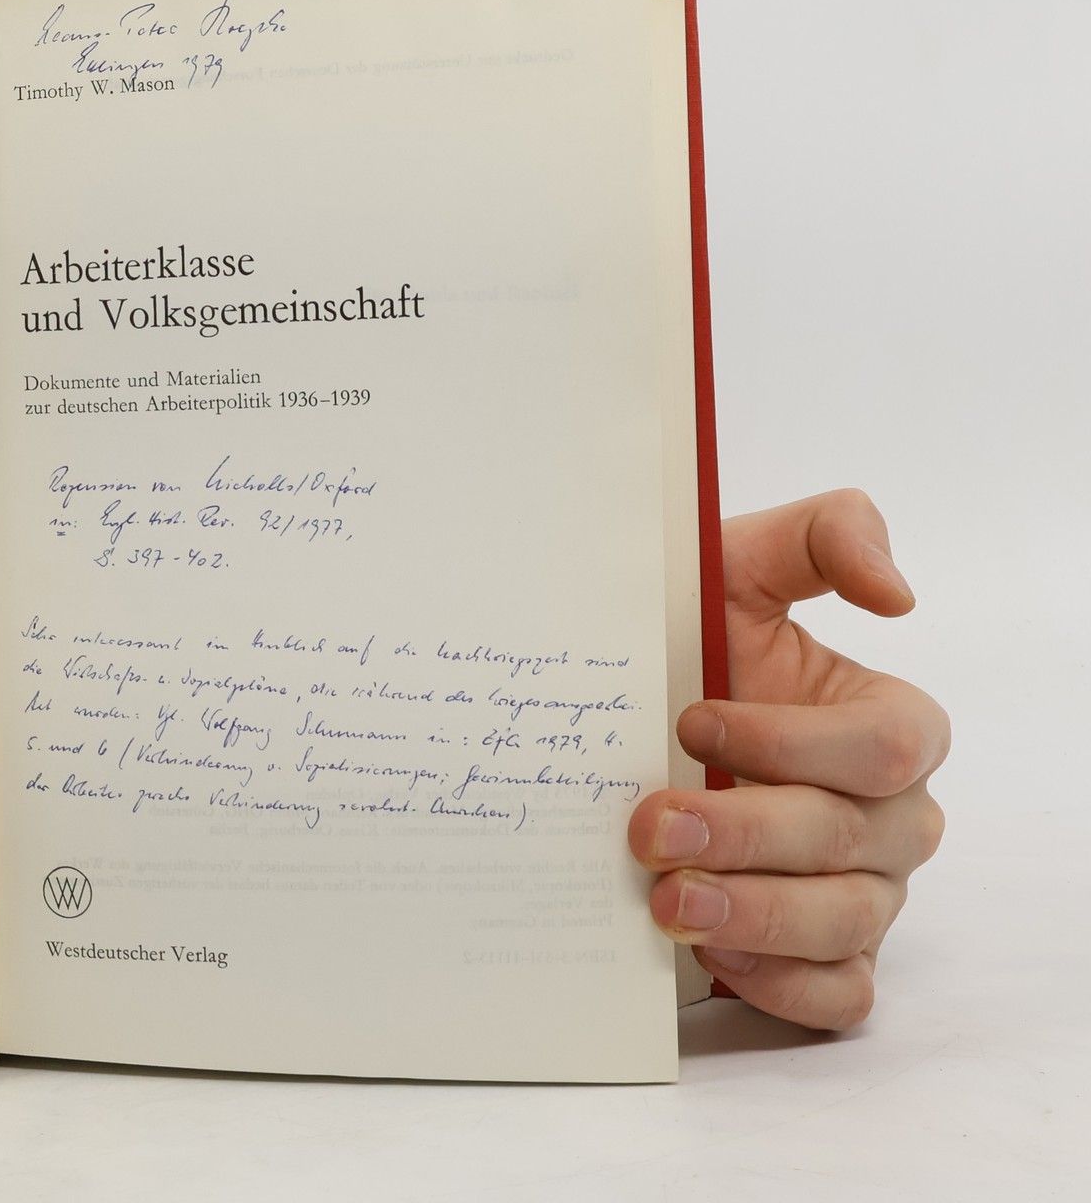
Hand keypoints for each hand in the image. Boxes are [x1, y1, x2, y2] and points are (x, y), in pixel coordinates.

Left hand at [628, 490, 947, 1029]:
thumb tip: (897, 591)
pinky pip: (838, 994)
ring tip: (664, 899)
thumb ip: (827, 535)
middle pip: (852, 838)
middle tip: (651, 826)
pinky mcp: (827, 954)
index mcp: (890, 722)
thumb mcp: (742, 562)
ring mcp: (865, 888)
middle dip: (746, 831)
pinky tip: (711, 955)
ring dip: (751, 912)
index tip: (689, 719)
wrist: (633, 716)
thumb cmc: (694, 634)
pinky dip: (779, 982)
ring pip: (844, 919)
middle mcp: (891, 814)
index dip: (788, 738)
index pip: (884, 745)